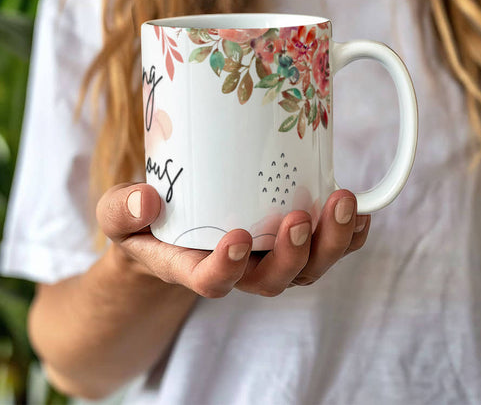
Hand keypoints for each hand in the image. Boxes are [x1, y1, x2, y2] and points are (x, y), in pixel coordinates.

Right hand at [97, 183, 369, 297]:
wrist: (170, 230)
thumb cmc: (145, 224)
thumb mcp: (119, 214)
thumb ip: (121, 209)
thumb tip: (146, 198)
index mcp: (192, 267)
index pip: (211, 283)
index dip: (227, 270)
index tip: (238, 238)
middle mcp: (237, 270)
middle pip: (273, 281)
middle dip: (293, 255)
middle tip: (300, 217)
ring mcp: (266, 258)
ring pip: (306, 268)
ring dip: (330, 242)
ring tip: (343, 204)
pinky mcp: (287, 241)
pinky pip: (324, 250)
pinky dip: (348, 238)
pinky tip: (362, 215)